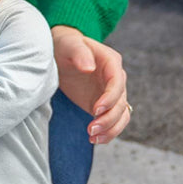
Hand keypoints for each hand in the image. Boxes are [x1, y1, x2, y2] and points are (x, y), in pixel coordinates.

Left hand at [51, 25, 130, 144]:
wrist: (60, 53)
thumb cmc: (65, 45)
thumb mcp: (69, 44)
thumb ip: (80, 53)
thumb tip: (89, 67)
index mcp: (111, 62)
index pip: (117, 82)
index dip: (110, 98)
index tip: (95, 109)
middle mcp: (115, 79)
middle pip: (121, 103)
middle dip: (108, 118)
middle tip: (91, 129)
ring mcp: (111, 93)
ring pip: (121, 115)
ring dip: (111, 129)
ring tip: (93, 138)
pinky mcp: (103, 105)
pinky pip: (112, 121)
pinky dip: (107, 132)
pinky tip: (95, 139)